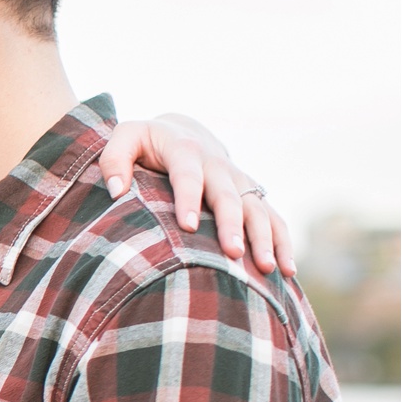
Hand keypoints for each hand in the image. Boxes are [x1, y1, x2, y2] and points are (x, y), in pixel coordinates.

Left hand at [100, 114, 295, 275]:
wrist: (185, 131)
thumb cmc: (147, 141)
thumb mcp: (126, 137)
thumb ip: (114, 159)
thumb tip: (115, 191)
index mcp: (186, 152)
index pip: (188, 176)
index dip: (188, 199)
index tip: (188, 226)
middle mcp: (218, 166)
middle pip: (228, 197)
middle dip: (232, 225)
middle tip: (233, 252)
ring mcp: (239, 182)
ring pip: (258, 209)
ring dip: (265, 238)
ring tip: (269, 268)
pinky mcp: (251, 196)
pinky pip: (272, 218)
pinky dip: (282, 242)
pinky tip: (288, 270)